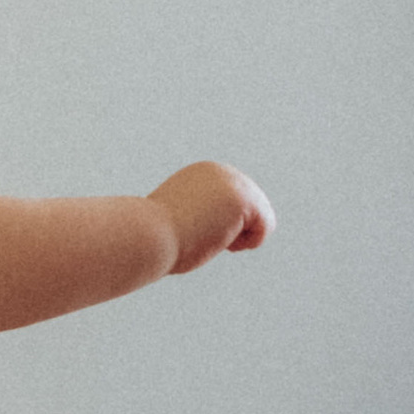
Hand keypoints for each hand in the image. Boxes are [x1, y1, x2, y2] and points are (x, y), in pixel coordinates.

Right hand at [151, 163, 273, 273]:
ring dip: (238, 237)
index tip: (191, 230)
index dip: (218, 228)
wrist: (147, 234)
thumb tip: (215, 231)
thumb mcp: (179, 221)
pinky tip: (222, 239)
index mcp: (205, 174)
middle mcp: (222, 171)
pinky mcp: (245, 198)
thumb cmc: (156, 237)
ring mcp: (235, 182)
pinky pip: (266, 227)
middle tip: (200, 234)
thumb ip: (201, 218)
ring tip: (209, 235)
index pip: (234, 207)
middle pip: (252, 211)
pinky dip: (248, 241)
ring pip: (260, 219)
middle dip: (232, 231)